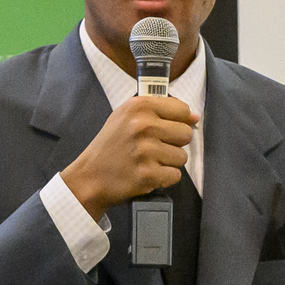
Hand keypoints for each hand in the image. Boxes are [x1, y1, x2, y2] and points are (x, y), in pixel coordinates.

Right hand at [62, 96, 196, 218]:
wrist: (89, 177)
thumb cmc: (110, 146)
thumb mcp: (126, 116)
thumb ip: (160, 111)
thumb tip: (195, 118)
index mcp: (139, 106)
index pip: (182, 110)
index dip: (178, 122)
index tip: (166, 130)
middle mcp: (143, 125)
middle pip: (186, 134)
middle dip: (174, 144)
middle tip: (154, 149)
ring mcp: (146, 151)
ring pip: (182, 157)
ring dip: (168, 162)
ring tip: (147, 162)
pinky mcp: (148, 174)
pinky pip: (175, 175)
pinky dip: (164, 178)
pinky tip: (147, 174)